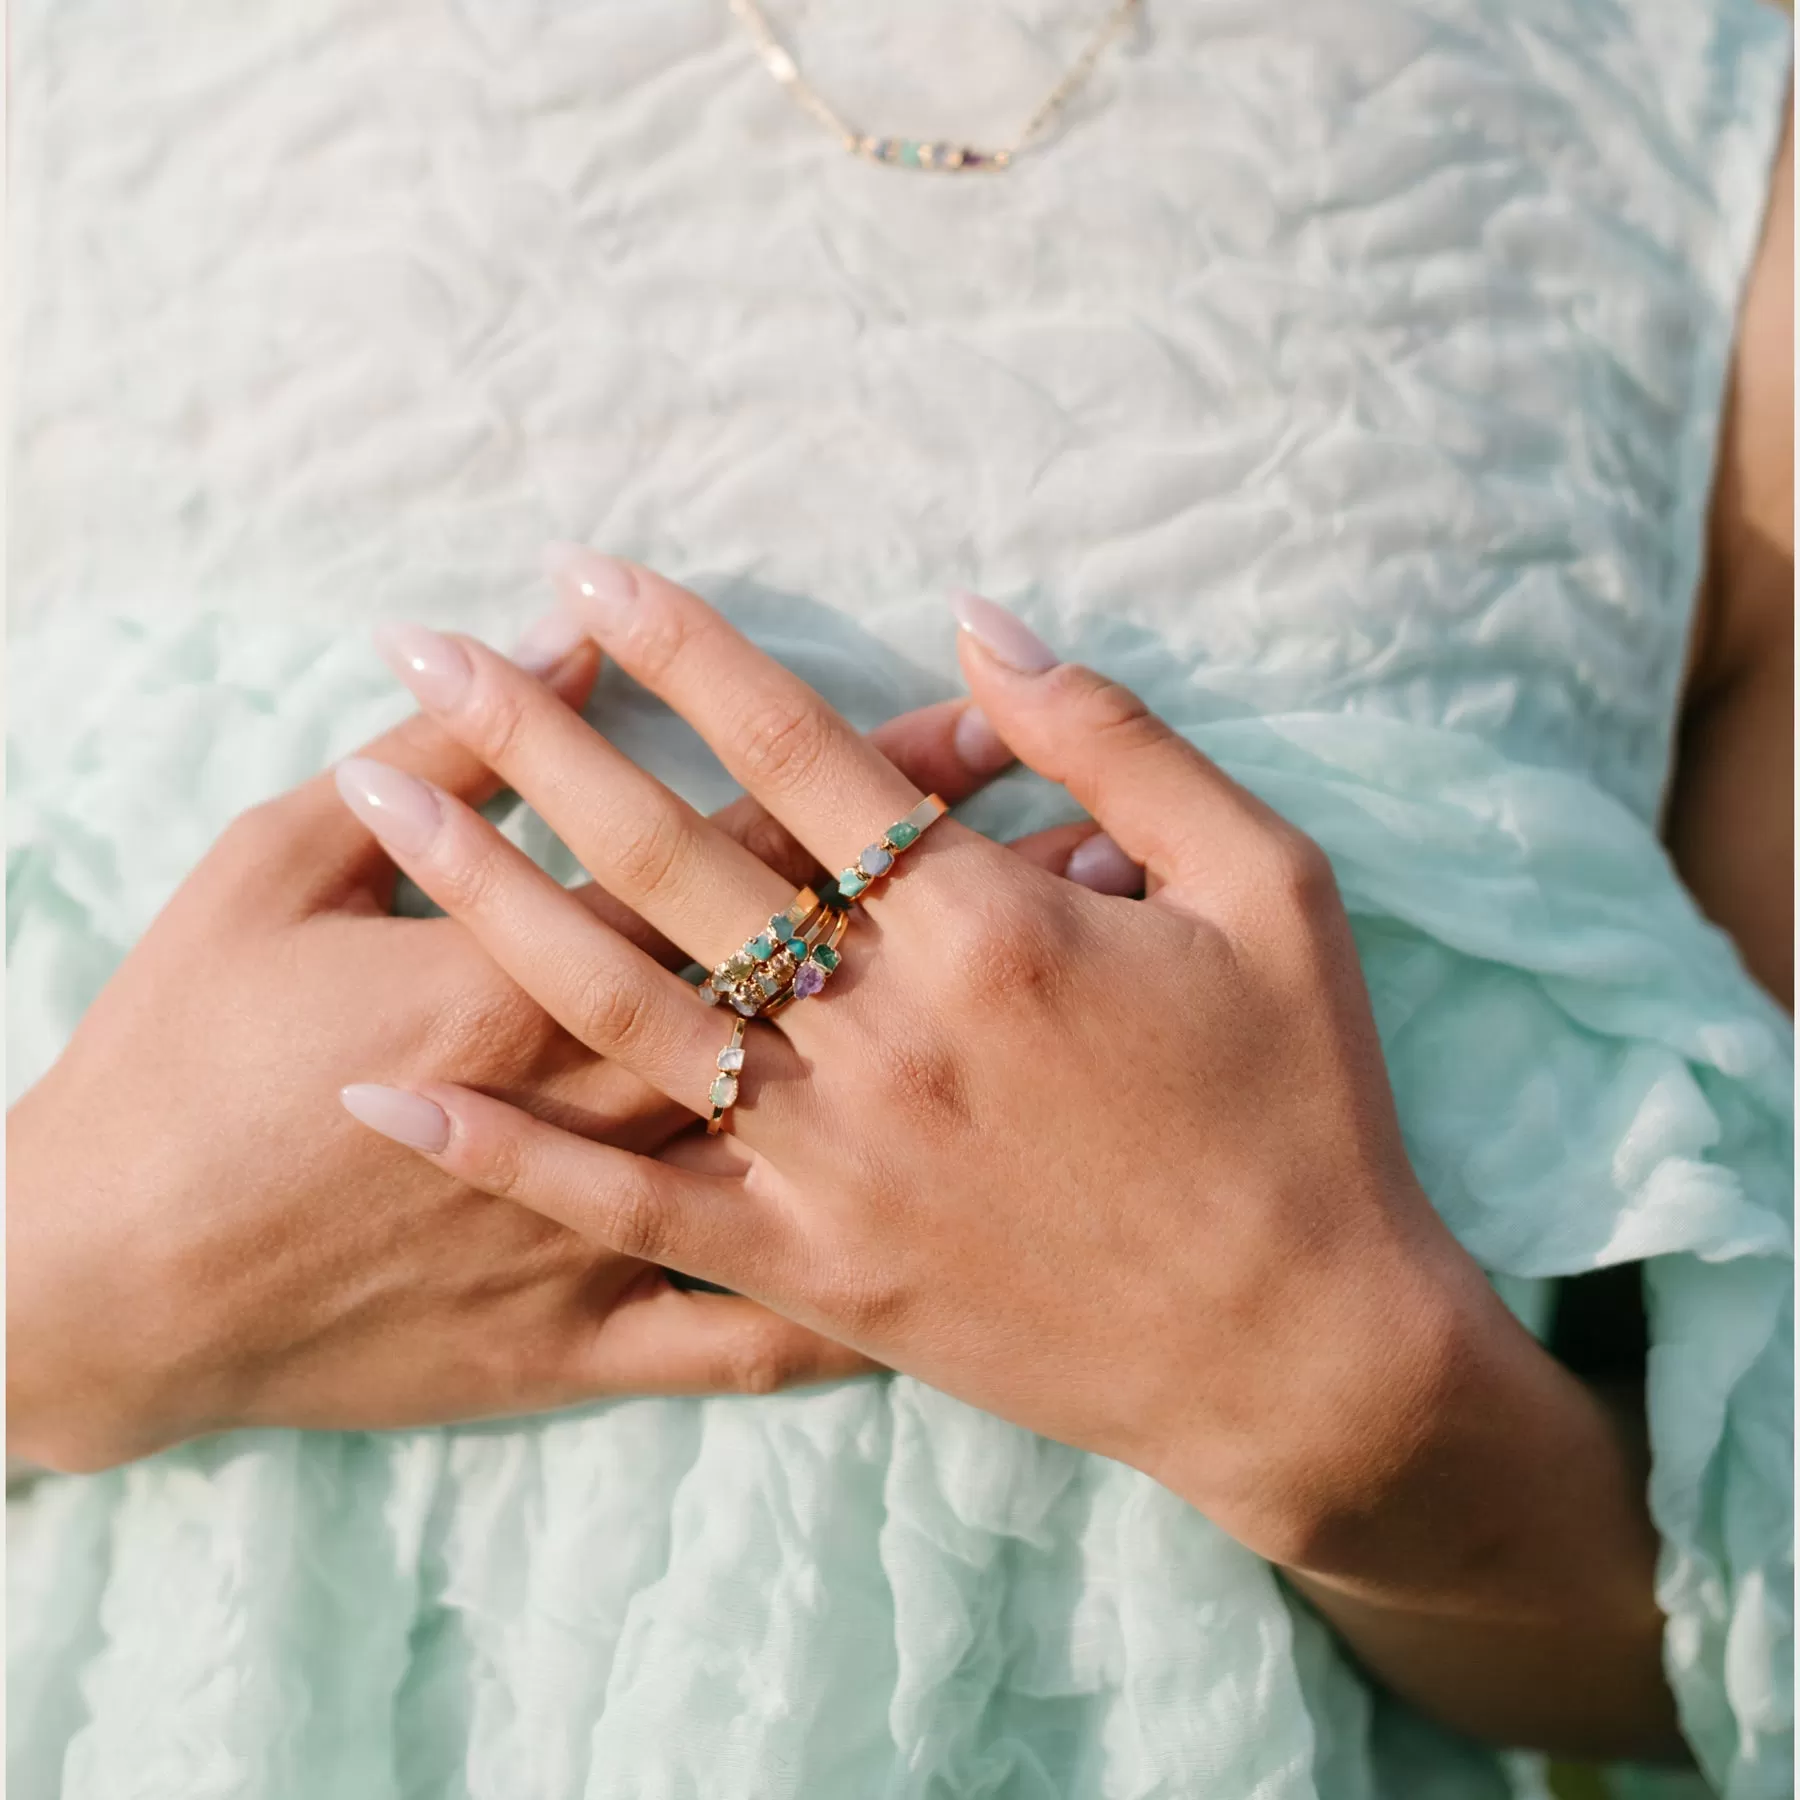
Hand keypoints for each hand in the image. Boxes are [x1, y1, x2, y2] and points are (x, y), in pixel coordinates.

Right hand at [7, 612, 1106, 1473]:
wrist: (97, 1285)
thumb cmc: (177, 1054)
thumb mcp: (282, 864)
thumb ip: (448, 764)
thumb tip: (571, 654)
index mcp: (540, 974)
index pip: (744, 852)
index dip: (876, 784)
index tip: (991, 732)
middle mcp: (605, 1105)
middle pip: (808, 986)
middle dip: (950, 910)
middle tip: (1083, 842)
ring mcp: (605, 1243)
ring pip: (818, 1149)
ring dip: (944, 1079)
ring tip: (1066, 1016)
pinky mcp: (586, 1347)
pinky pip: (748, 1342)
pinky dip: (856, 1305)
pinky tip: (964, 1259)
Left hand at [337, 554, 1679, 1756]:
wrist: (1300, 1351)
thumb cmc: (1300, 1104)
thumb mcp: (1268, 887)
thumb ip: (1121, 746)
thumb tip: (982, 628)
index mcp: (992, 929)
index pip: (797, 755)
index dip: (682, 653)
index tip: (585, 578)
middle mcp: (884, 1037)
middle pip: (671, 859)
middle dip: (535, 740)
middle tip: (421, 649)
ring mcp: (830, 1162)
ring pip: (617, 1006)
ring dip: (486, 894)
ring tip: (377, 799)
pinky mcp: (809, 1272)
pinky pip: (627, 1204)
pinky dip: (505, 1148)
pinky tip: (392, 1088)